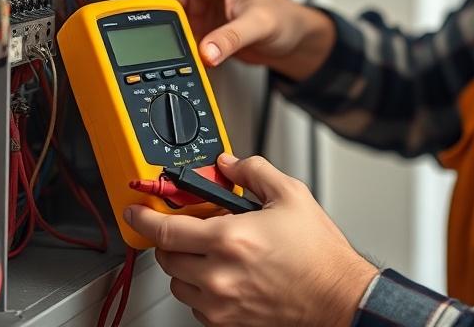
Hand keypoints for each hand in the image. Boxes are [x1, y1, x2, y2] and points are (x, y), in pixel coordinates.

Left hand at [126, 154, 377, 326]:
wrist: (337, 296)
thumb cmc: (318, 254)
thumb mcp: (290, 195)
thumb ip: (253, 171)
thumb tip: (230, 163)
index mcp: (230, 238)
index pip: (167, 228)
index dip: (144, 218)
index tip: (137, 211)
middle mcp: (219, 274)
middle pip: (167, 256)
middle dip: (172, 238)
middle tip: (191, 226)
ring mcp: (221, 303)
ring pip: (178, 283)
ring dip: (186, 264)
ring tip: (213, 252)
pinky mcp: (227, 322)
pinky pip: (196, 305)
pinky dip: (201, 288)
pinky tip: (226, 274)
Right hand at [137, 0, 334, 79]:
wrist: (291, 40)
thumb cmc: (283, 18)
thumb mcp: (260, 25)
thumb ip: (232, 38)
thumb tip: (207, 52)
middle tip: (136, 17)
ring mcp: (197, 5)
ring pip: (162, 7)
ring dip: (153, 20)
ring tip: (147, 34)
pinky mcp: (196, 26)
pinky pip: (171, 29)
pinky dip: (164, 38)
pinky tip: (164, 48)